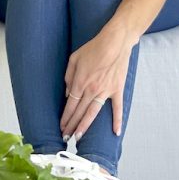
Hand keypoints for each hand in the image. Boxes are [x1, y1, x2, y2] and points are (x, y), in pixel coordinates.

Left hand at [60, 24, 135, 141]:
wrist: (115, 42)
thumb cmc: (94, 48)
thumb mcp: (74, 58)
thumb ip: (69, 77)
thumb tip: (68, 94)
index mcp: (80, 82)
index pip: (70, 105)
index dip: (65, 118)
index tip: (61, 127)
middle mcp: (92, 90)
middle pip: (79, 112)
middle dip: (71, 126)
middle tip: (65, 138)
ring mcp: (105, 91)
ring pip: (93, 113)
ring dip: (85, 126)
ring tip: (78, 137)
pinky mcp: (117, 89)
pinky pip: (117, 108)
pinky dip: (117, 120)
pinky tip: (116, 132)